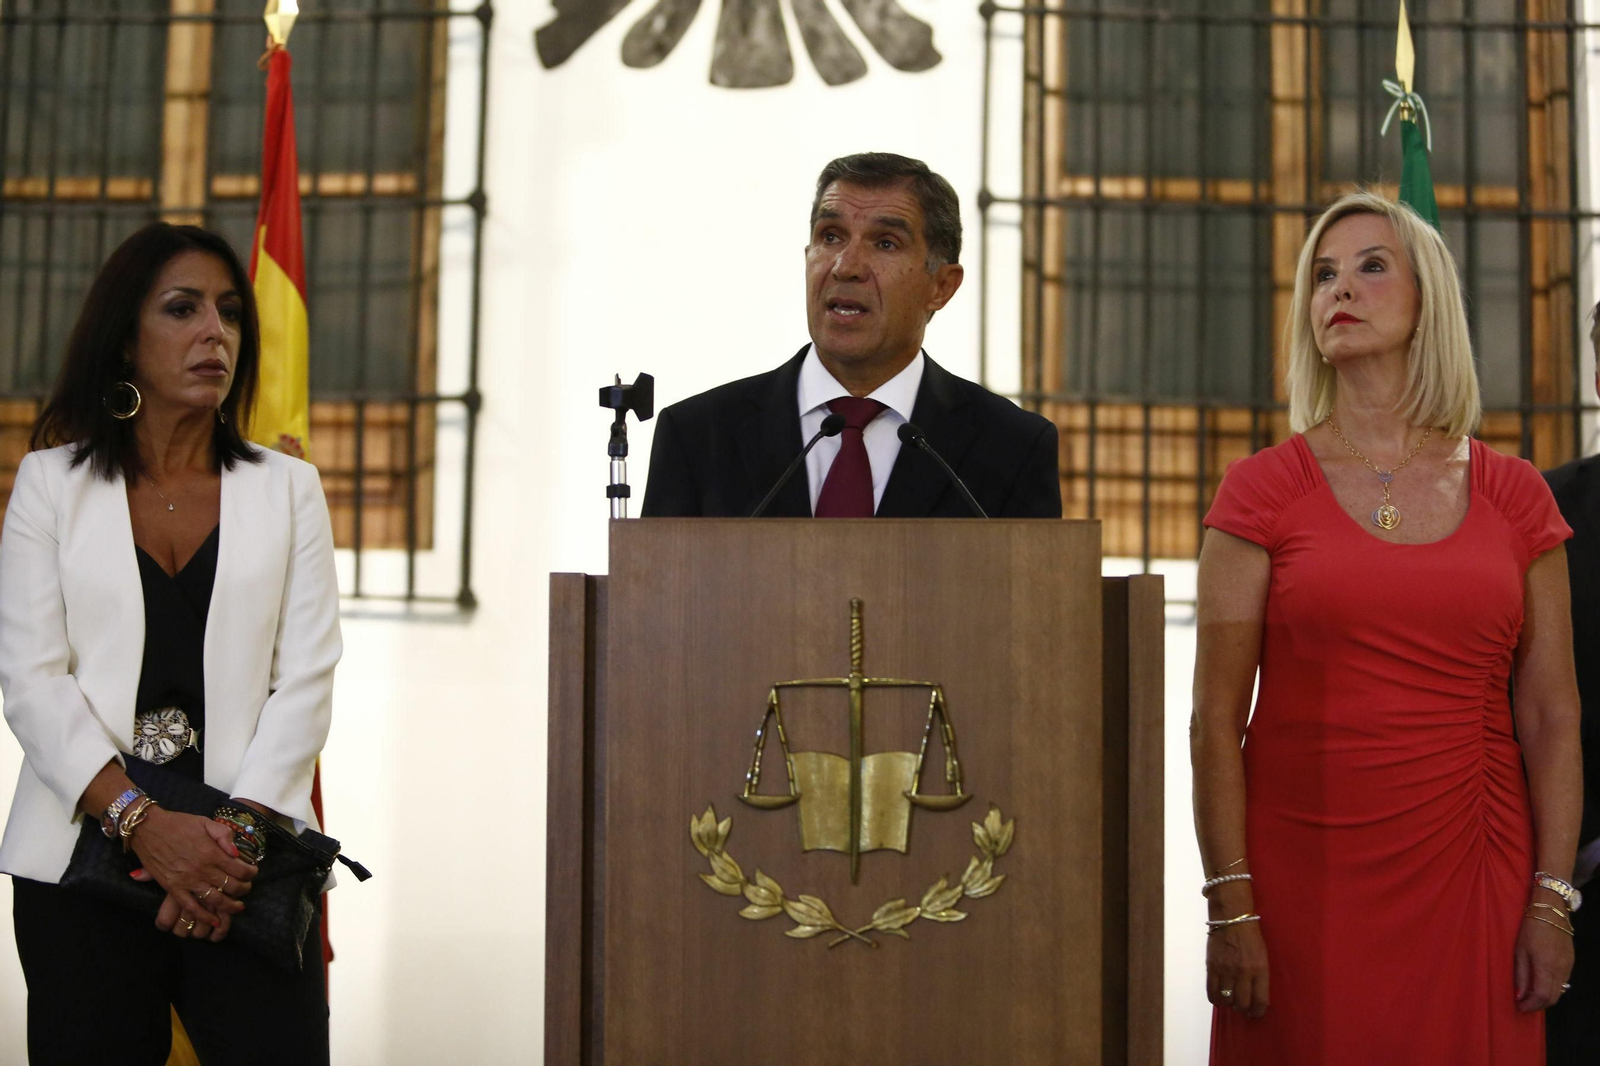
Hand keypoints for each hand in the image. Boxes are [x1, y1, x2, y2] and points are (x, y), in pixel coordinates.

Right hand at [127, 807, 257, 937]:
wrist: (148, 829)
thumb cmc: (178, 824)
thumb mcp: (206, 822)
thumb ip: (224, 835)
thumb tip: (236, 853)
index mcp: (211, 852)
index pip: (240, 870)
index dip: (251, 873)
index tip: (253, 872)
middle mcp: (202, 869)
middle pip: (231, 886)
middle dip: (244, 889)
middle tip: (247, 888)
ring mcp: (187, 881)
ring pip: (215, 900)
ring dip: (230, 906)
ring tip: (238, 906)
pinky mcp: (173, 889)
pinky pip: (191, 907)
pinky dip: (204, 916)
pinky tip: (215, 920)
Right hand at [1207, 920, 1269, 1017]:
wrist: (1231, 918)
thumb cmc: (1251, 937)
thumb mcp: (1262, 957)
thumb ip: (1260, 976)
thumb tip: (1254, 996)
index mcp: (1260, 969)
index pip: (1260, 1000)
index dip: (1258, 1012)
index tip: (1256, 1013)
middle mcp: (1243, 972)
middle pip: (1242, 1003)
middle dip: (1243, 1009)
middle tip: (1243, 1007)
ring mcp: (1225, 970)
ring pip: (1226, 1000)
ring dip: (1230, 1004)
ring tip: (1231, 1000)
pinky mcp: (1211, 967)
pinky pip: (1211, 992)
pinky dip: (1215, 999)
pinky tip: (1218, 997)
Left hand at [1514, 914, 1573, 1011]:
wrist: (1551, 912)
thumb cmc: (1531, 928)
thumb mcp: (1519, 951)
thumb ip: (1520, 975)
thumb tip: (1519, 995)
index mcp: (1545, 966)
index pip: (1541, 996)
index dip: (1530, 1005)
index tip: (1519, 1007)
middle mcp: (1560, 970)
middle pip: (1553, 998)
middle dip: (1538, 1005)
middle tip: (1523, 1004)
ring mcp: (1568, 967)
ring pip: (1559, 992)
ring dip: (1545, 998)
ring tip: (1530, 995)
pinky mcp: (1571, 963)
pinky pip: (1563, 983)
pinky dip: (1552, 989)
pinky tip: (1541, 984)